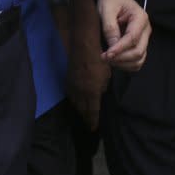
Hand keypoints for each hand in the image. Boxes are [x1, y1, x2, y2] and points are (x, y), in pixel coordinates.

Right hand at [67, 9, 110, 130]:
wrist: (83, 45)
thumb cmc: (99, 59)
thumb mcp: (106, 76)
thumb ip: (102, 88)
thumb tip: (100, 94)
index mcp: (91, 92)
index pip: (91, 112)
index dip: (92, 121)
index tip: (93, 128)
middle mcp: (80, 91)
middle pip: (81, 109)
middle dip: (85, 117)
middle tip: (88, 124)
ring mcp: (72, 85)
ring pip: (74, 102)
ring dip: (78, 109)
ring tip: (82, 114)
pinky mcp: (68, 78)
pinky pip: (70, 93)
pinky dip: (73, 99)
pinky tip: (76, 100)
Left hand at [97, 0, 150, 70]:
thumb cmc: (111, 0)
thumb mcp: (106, 9)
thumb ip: (110, 27)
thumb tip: (112, 46)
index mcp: (140, 18)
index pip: (132, 38)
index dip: (120, 49)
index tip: (106, 55)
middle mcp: (146, 29)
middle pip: (138, 51)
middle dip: (121, 58)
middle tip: (104, 58)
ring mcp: (144, 38)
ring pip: (139, 59)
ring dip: (124, 64)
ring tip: (108, 60)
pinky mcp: (140, 44)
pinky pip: (137, 60)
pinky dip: (127, 64)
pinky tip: (115, 60)